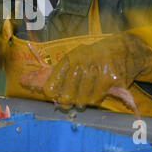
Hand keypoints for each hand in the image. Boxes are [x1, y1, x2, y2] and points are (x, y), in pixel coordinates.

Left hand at [20, 33, 151, 108]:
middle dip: (67, 101)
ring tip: (86, 93)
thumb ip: (56, 72)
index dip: (52, 93)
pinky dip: (95, 98)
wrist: (123, 50)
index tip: (55, 95)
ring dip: (83, 101)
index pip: (52, 83)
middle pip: (66, 95)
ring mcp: (96, 70)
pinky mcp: (110, 78)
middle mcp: (81, 62)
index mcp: (69, 58)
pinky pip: (96, 98)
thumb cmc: (94, 57)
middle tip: (70, 100)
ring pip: (82, 99)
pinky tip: (97, 91)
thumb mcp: (75, 58)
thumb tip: (29, 81)